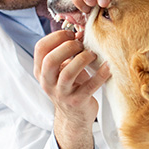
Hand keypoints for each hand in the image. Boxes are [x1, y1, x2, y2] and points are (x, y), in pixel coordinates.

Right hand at [34, 30, 111, 148]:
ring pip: (68, 73)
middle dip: (68, 47)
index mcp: (41, 71)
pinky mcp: (77, 102)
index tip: (72, 34)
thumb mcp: (63, 69)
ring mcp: (61, 93)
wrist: (74, 116)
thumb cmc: (71, 86)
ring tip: (92, 55)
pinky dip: (100, 74)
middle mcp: (47, 82)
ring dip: (83, 59)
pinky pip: (90, 86)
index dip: (56, 37)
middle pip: (51, 60)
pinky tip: (108, 66)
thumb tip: (81, 31)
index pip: (40, 48)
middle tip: (81, 44)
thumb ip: (67, 51)